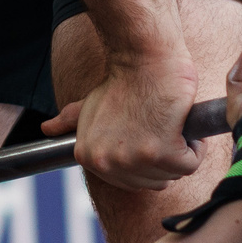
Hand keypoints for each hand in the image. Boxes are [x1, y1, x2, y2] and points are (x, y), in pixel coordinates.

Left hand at [47, 48, 202, 188]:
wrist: (144, 60)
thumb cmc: (121, 82)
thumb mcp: (88, 105)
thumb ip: (70, 121)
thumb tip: (47, 128)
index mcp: (89, 157)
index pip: (129, 181)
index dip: (144, 160)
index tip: (149, 135)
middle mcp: (107, 163)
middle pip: (152, 182)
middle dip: (163, 158)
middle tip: (161, 127)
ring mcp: (134, 160)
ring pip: (172, 174)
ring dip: (180, 152)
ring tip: (169, 123)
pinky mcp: (163, 152)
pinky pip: (190, 164)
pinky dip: (195, 147)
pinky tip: (182, 124)